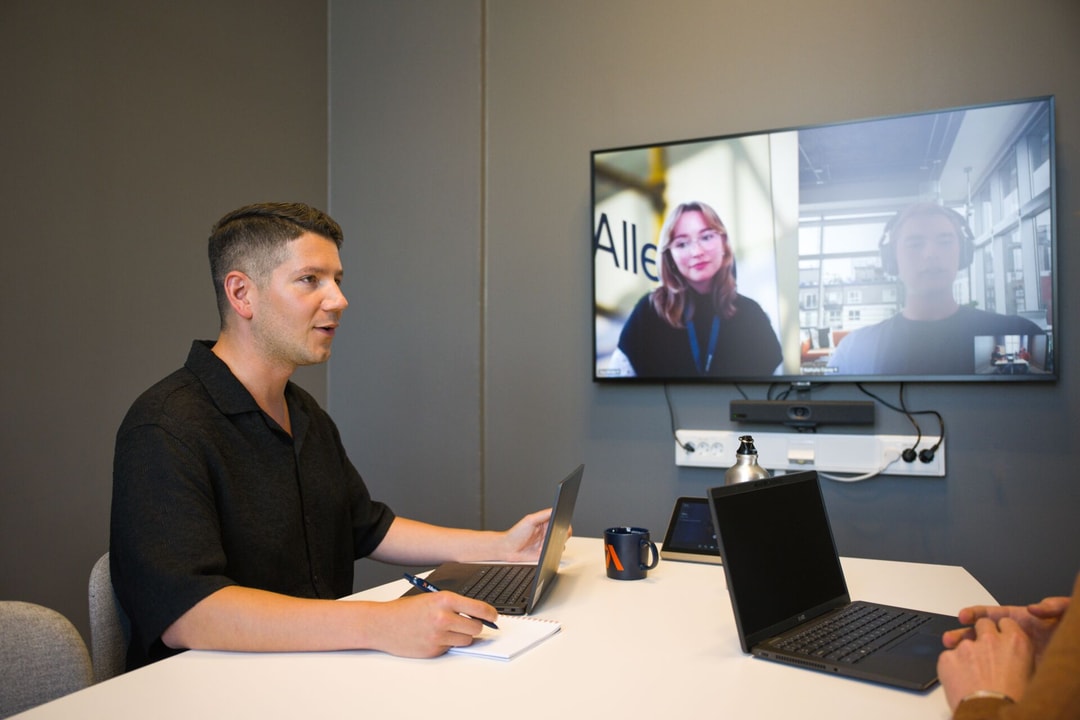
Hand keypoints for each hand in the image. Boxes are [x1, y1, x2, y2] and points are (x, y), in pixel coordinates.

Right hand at [358, 592, 497, 657]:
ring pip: (467, 640)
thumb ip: (455, 605)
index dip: (491, 614)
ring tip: (450, 630)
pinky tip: (435, 637)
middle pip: (476, 628)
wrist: (383, 624)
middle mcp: (443, 617)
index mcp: (444, 599)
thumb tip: (479, 614)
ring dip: (463, 637)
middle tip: (471, 624)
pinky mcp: (434, 650)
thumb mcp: (431, 598)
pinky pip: (451, 648)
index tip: (494, 616)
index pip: (479, 608)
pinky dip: (448, 644)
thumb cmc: (406, 610)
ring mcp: (438, 636)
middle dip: (476, 627)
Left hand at [500, 508, 563, 561]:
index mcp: (545, 523)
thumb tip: (555, 510)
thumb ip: (543, 514)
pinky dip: (552, 552)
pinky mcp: (546, 554)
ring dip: (557, 543)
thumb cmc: (516, 534)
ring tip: (546, 543)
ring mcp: (547, 544)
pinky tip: (544, 550)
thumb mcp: (530, 520)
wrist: (508, 549)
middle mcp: (547, 533)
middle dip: (561, 534)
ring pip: (561, 544)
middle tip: (552, 534)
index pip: (560, 521)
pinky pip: (555, 553)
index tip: (561, 524)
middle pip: (563, 533)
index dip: (563, 523)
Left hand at [937, 617, 1034, 710]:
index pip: (1006, 622)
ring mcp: (967, 646)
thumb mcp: (1030, 677)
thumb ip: (1019, 659)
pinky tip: (960, 680)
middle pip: (983, 624)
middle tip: (984, 652)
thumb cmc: (1012, 703)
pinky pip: (948, 656)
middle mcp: (991, 639)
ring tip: (971, 673)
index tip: (1000, 637)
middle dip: (982, 634)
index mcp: (1016, 642)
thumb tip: (1013, 659)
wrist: (990, 716)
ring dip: (966, 652)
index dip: (1002, 631)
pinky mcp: (948, 656)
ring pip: (963, 640)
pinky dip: (952, 665)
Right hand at [942, 595, 1068, 664]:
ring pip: (986, 652)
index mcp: (1020, 621)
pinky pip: (999, 668)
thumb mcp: (1065, 613)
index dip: (975, 614)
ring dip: (969, 653)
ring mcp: (1014, 654)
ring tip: (955, 655)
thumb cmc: (1073, 634)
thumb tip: (1035, 607)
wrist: (1078, 660)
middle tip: (951, 639)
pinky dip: (985, 668)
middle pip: (982, 633)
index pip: (991, 614)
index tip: (964, 616)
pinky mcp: (1020, 670)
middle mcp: (1013, 637)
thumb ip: (1053, 606)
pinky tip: (976, 671)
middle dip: (964, 635)